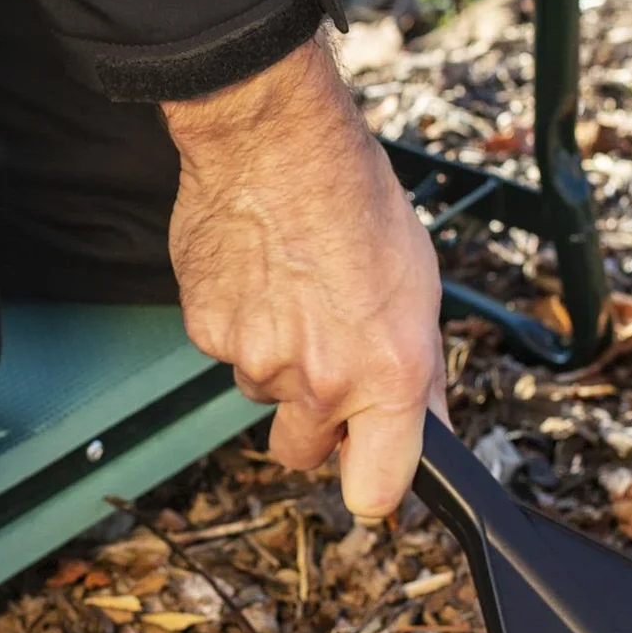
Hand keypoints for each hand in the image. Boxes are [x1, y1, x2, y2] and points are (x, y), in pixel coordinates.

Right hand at [162, 33, 446, 517]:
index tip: (371, 468)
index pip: (376, 491)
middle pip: (300, 454)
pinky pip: (223, 348)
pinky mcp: (203, 330)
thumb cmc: (354, 199)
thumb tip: (428, 425)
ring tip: (290, 289)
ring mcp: (253, 358)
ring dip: (274, 359)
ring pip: (260, 391)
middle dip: (312, 424)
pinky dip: (236, 321)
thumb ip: (419, 370)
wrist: (272, 141)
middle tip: (324, 363)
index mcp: (388, 373)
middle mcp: (318, 379)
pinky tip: (254, 272)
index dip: (372, 485)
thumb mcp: (419, 287)